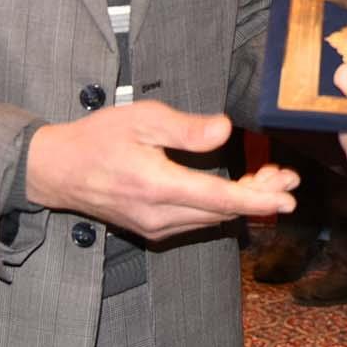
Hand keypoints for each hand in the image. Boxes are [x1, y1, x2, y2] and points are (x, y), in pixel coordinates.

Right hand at [25, 101, 298, 240]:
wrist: (58, 171)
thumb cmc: (97, 138)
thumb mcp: (141, 119)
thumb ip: (185, 128)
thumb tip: (224, 131)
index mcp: (157, 186)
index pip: (219, 198)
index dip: (258, 198)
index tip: (288, 197)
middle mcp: (159, 215)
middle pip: (222, 212)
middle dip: (260, 196)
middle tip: (288, 178)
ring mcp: (155, 227)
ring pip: (211, 218)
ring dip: (242, 201)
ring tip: (270, 178)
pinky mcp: (152, 228)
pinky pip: (196, 220)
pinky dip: (220, 206)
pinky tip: (235, 188)